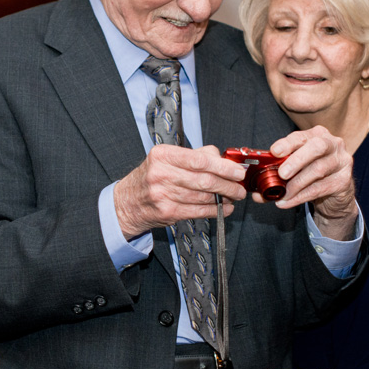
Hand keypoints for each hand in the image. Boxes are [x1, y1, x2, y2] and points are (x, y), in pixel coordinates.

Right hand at [115, 144, 247, 238]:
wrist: (127, 202)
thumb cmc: (151, 177)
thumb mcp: (166, 159)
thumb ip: (195, 155)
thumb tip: (222, 158)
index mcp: (163, 155)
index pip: (199, 160)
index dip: (223, 167)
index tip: (238, 172)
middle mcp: (161, 174)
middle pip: (204, 180)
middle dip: (228, 185)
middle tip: (240, 188)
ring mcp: (163, 195)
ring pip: (203, 197)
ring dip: (224, 199)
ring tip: (234, 197)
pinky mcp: (167, 212)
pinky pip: (198, 211)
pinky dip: (215, 210)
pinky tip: (224, 208)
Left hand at [268, 126, 356, 238]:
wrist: (335, 193)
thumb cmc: (311, 175)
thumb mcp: (296, 168)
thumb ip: (277, 173)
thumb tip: (255, 192)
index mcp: (317, 135)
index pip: (302, 136)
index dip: (287, 143)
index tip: (274, 151)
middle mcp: (333, 144)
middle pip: (317, 147)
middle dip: (297, 160)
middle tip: (282, 174)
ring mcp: (341, 161)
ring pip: (318, 170)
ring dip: (296, 184)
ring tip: (282, 194)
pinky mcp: (344, 180)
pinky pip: (320, 188)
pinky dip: (301, 196)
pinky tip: (289, 202)